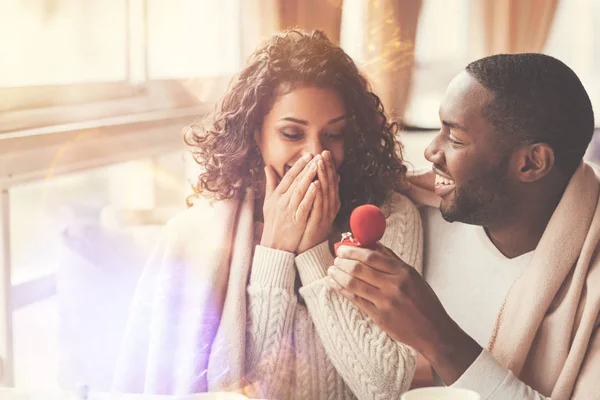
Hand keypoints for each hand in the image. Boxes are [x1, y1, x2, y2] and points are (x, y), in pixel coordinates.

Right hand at [260, 153, 319, 252]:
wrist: (274, 245)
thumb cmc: (273, 223)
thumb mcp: (268, 202)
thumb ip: (270, 184)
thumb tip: (267, 167)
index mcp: (276, 196)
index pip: (288, 177)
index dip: (298, 165)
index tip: (307, 155)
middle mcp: (281, 201)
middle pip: (295, 181)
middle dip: (306, 168)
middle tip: (315, 156)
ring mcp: (288, 211)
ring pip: (299, 191)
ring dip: (308, 177)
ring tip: (317, 166)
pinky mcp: (295, 221)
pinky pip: (303, 205)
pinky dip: (310, 195)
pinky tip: (317, 185)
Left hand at [297, 151, 340, 253]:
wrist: (308, 248)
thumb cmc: (309, 226)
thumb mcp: (315, 206)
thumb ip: (320, 192)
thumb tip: (328, 177)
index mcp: (330, 201)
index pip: (330, 180)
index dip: (328, 166)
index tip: (324, 153)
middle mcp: (330, 206)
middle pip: (330, 183)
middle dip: (327, 167)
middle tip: (323, 153)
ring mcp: (325, 214)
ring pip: (326, 191)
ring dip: (323, 176)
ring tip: (320, 163)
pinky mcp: (319, 221)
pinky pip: (319, 205)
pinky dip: (318, 194)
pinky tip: (316, 184)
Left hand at [327, 243, 481, 383]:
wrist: (433, 331)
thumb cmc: (424, 302)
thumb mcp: (413, 276)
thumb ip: (392, 260)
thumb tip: (373, 244)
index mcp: (403, 272)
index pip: (371, 256)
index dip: (353, 251)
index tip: (343, 249)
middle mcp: (393, 285)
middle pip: (359, 269)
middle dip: (342, 262)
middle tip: (335, 258)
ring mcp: (385, 302)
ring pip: (354, 284)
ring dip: (338, 275)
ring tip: (331, 270)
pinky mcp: (379, 316)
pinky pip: (356, 300)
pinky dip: (342, 290)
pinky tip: (335, 284)